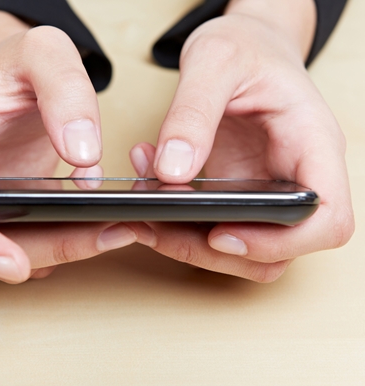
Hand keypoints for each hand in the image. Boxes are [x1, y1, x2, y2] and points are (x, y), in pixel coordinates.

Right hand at [0, 12, 137, 282]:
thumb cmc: (13, 69)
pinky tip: (101, 229)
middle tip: (102, 237)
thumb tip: (81, 153)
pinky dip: (63, 243)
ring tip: (116, 231)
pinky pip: (25, 245)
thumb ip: (64, 87)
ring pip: (4, 253)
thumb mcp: (43, 50)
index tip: (13, 262)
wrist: (12, 84)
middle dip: (37, 252)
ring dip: (60, 251)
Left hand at [131, 0, 353, 281]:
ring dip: (187, 244)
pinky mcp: (240, 197)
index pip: (326, 220)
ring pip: (243, 253)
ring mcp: (268, 193)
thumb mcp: (216, 60)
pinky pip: (215, 232)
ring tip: (144, 210)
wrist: (246, 47)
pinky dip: (177, 226)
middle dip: (211, 251)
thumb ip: (193, 113)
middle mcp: (296, 178)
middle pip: (277, 252)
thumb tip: (172, 171)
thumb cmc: (247, 47)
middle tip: (156, 225)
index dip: (280, 243)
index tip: (221, 233)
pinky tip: (148, 192)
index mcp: (313, 145)